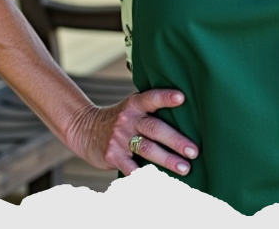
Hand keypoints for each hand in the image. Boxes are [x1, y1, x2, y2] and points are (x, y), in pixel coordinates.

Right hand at [67, 89, 197, 176]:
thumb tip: (189, 113)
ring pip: (147, 149)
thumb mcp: (133, 107)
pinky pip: (130, 168)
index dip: (165, 97)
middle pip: (155, 129)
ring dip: (167, 160)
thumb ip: (153, 109)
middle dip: (176, 140)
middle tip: (194, 151)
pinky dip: (144, 175)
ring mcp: (120, 139)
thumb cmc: (121, 118)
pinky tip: (158, 181)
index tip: (182, 98)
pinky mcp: (113, 156)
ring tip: (185, 168)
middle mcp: (128, 120)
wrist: (85, 130)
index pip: (151, 98)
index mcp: (135, 105)